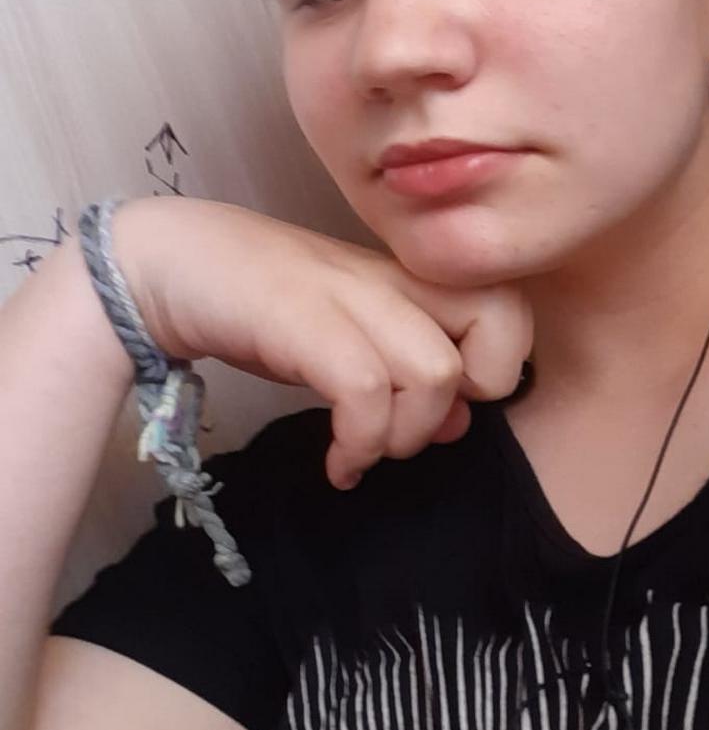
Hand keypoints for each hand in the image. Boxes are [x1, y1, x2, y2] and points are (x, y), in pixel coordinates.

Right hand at [110, 197, 532, 487]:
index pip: (512, 305)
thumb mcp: (353, 338)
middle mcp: (393, 279)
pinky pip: (365, 389)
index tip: (449, 405)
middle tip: (424, 422)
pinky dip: (360, 445)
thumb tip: (460, 421)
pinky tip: (338, 465)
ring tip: (365, 452)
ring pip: (437, 369)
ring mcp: (348, 294)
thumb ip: (410, 370)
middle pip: (501, 319)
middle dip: (481, 389)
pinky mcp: (301, 318)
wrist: (174, 264)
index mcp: (412, 278)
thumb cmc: (269, 306)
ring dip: (406, 435)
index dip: (500, 365)